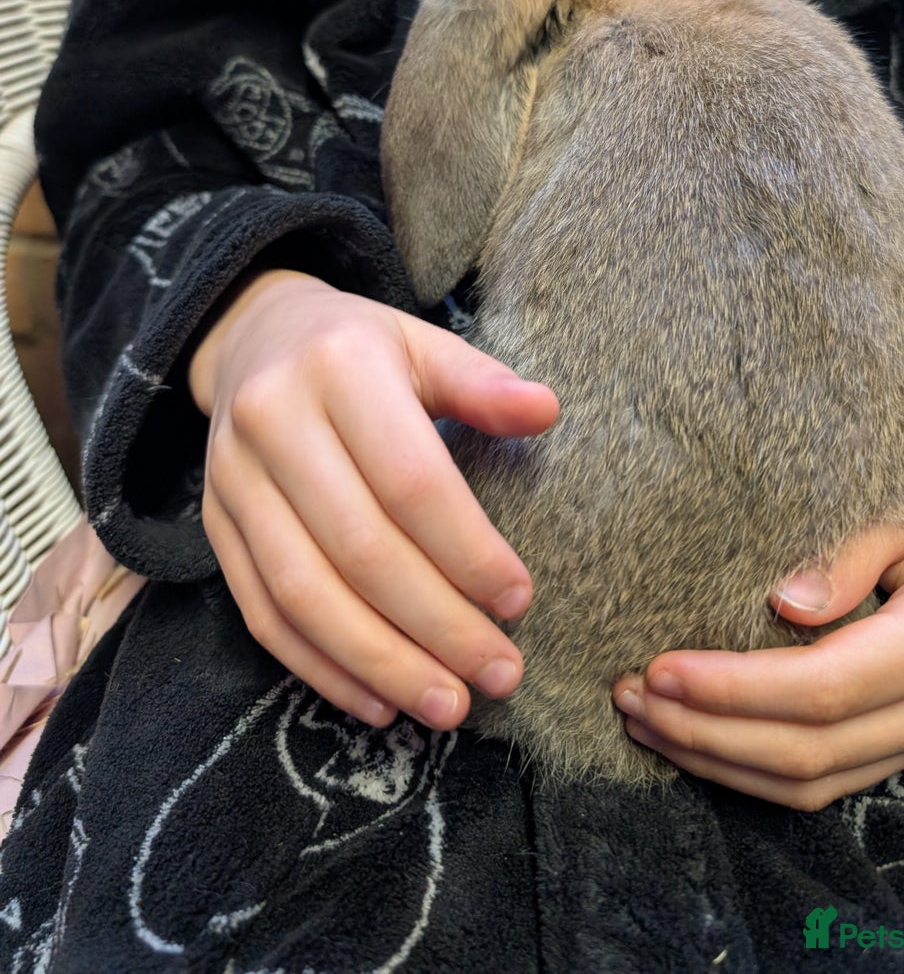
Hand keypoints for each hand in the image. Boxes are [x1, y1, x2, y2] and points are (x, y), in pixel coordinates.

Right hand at [190, 269, 558, 729]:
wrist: (251, 339)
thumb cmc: (359, 350)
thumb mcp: (422, 344)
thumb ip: (481, 384)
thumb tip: (546, 409)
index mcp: (339, 368)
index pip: (410, 480)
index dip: (467, 549)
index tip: (519, 601)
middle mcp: (274, 423)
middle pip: (360, 548)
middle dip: (436, 625)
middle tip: (500, 674)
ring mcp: (234, 480)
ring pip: (305, 593)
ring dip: (381, 663)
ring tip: (448, 705)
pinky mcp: (214, 526)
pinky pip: (261, 613)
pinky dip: (320, 668)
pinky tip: (377, 702)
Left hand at [611, 469, 903, 808]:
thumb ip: (850, 546)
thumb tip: (782, 604)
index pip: (829, 686)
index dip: (737, 688)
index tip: (661, 668)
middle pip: (811, 748)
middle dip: (708, 730)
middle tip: (629, 694)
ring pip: (811, 782)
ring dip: (716, 758)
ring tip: (641, 718)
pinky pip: (822, 781)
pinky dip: (747, 769)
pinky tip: (690, 736)